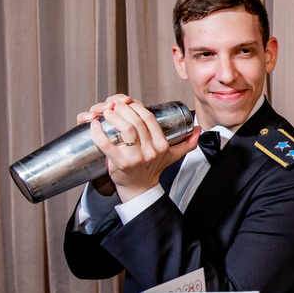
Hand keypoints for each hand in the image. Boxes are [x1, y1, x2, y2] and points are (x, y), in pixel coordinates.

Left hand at [79, 94, 198, 201]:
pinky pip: (107, 144)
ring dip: (114, 116)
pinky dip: (98, 132)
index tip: (129, 103)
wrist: (140, 189)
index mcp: (161, 146)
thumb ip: (188, 143)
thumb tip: (198, 130)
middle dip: (124, 109)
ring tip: (107, 111)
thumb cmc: (153, 170)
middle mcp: (150, 151)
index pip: (149, 119)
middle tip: (115, 104)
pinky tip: (95, 124)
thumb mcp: (173, 156)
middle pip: (136, 122)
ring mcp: (134, 158)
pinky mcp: (119, 163)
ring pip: (125, 130)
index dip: (138, 107)